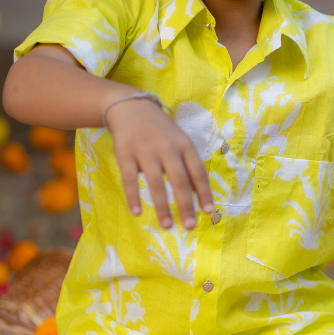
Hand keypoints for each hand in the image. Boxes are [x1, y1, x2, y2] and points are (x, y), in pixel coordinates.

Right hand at [106, 99, 213, 230]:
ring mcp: (146, 151)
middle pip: (179, 181)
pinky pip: (130, 179)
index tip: (208, 212)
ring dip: (162, 207)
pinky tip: (137, 213)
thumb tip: (199, 195)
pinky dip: (133, 197)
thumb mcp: (179, 142)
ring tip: (168, 226)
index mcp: (184, 145)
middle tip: (190, 227)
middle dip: (186, 205)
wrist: (131, 107)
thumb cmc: (160, 130)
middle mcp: (167, 148)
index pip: (198, 172)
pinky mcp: (125, 153)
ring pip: (155, 183)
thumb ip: (188, 165)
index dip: (204, 193)